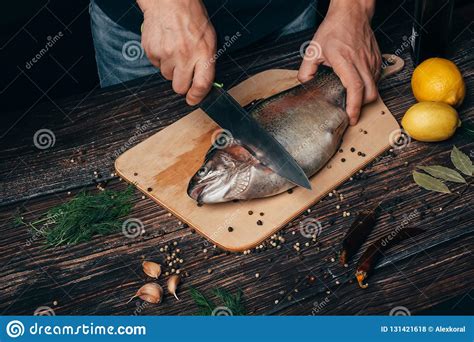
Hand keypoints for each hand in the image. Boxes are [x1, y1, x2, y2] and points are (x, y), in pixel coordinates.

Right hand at [138, 0, 216, 104]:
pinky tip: (165, 44)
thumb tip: (203, 83)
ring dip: (171, 69)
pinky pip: (156, 65)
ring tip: (174, 51)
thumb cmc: (192, 17)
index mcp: (203, 52)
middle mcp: (185, 55)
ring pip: (167, 76)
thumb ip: (207, 62)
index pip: (201, 84)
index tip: (193, 100)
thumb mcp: (209, 38)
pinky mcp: (151, 51)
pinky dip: (160, 59)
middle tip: (183, 74)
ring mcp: (166, 54)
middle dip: (182, 84)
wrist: (169, 0)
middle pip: (180, 87)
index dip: (197, 96)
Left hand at [298, 0, 381, 124]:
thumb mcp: (313, 49)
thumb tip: (305, 84)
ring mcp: (371, 61)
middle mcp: (361, 62)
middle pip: (369, 93)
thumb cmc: (335, 28)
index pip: (355, 87)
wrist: (352, 13)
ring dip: (365, 98)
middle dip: (361, 107)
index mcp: (345, 60)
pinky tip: (357, 86)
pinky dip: (368, 87)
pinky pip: (376, 80)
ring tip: (353, 100)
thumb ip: (306, 70)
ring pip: (375, 88)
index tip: (351, 117)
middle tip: (350, 112)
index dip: (354, 106)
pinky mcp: (377, 60)